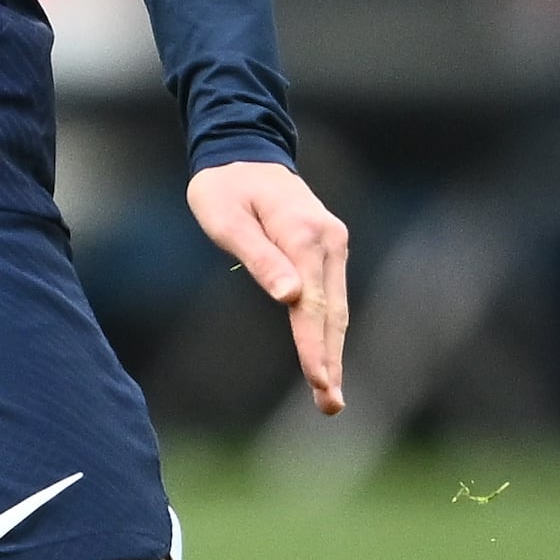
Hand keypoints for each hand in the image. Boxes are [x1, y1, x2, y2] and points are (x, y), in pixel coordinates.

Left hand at [188, 159, 350, 416]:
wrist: (243, 153)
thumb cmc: (224, 188)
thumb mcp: (227, 221)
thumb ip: (259, 259)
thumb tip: (290, 297)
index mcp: (302, 235)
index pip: (311, 304)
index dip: (314, 346)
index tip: (319, 381)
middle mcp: (327, 240)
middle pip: (331, 312)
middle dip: (331, 360)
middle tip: (330, 406)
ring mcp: (332, 243)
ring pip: (336, 307)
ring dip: (334, 350)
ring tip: (330, 395)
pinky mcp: (328, 247)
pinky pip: (332, 295)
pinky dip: (330, 328)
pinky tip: (327, 356)